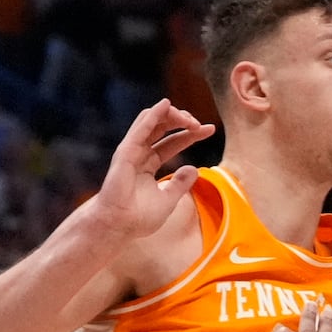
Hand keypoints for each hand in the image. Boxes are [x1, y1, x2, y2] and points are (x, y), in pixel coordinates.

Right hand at [92, 99, 215, 239]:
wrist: (119, 226)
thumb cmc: (139, 217)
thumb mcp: (169, 199)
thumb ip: (181, 183)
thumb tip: (195, 169)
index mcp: (149, 163)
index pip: (173, 142)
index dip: (192, 134)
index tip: (211, 129)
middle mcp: (140, 154)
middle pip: (163, 127)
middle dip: (183, 121)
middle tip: (200, 125)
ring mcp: (131, 151)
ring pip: (151, 122)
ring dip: (172, 116)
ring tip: (190, 118)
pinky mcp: (125, 153)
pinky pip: (140, 130)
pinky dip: (153, 116)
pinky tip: (165, 105)